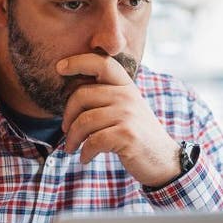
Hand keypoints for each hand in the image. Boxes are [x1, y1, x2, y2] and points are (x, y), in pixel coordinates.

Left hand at [58, 53, 180, 186]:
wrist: (163, 160)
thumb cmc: (136, 135)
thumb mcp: (126, 108)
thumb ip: (106, 96)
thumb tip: (69, 92)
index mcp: (126, 86)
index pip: (101, 63)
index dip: (78, 61)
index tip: (60, 68)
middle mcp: (127, 96)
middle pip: (82, 95)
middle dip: (67, 115)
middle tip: (65, 130)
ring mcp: (128, 115)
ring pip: (84, 121)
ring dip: (72, 138)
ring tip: (71, 148)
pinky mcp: (127, 135)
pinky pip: (93, 141)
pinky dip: (84, 152)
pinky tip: (85, 158)